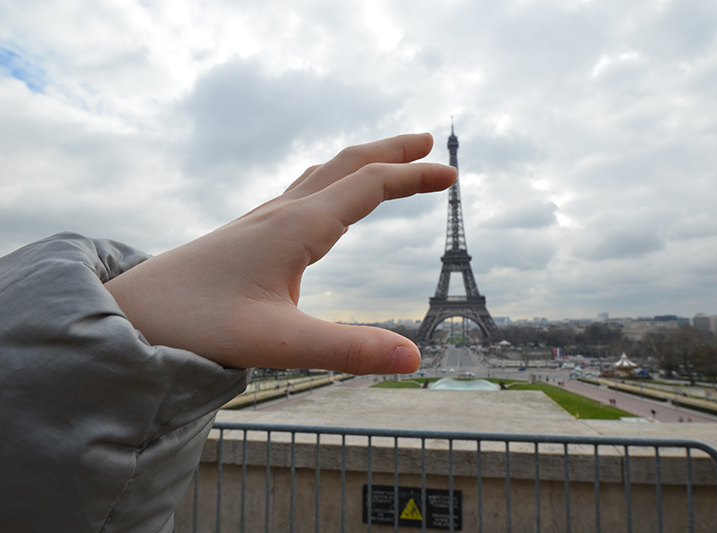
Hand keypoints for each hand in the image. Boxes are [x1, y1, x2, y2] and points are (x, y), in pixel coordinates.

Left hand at [104, 133, 456, 373]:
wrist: (129, 315)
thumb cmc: (194, 324)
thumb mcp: (276, 342)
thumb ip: (346, 350)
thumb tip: (414, 359)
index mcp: (296, 227)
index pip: (367, 186)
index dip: (411, 177)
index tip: (450, 176)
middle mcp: (281, 214)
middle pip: (346, 165)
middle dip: (391, 152)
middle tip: (428, 145)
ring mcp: (262, 221)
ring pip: (322, 175)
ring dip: (362, 163)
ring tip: (387, 163)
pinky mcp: (248, 236)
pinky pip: (302, 192)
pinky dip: (333, 182)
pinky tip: (324, 202)